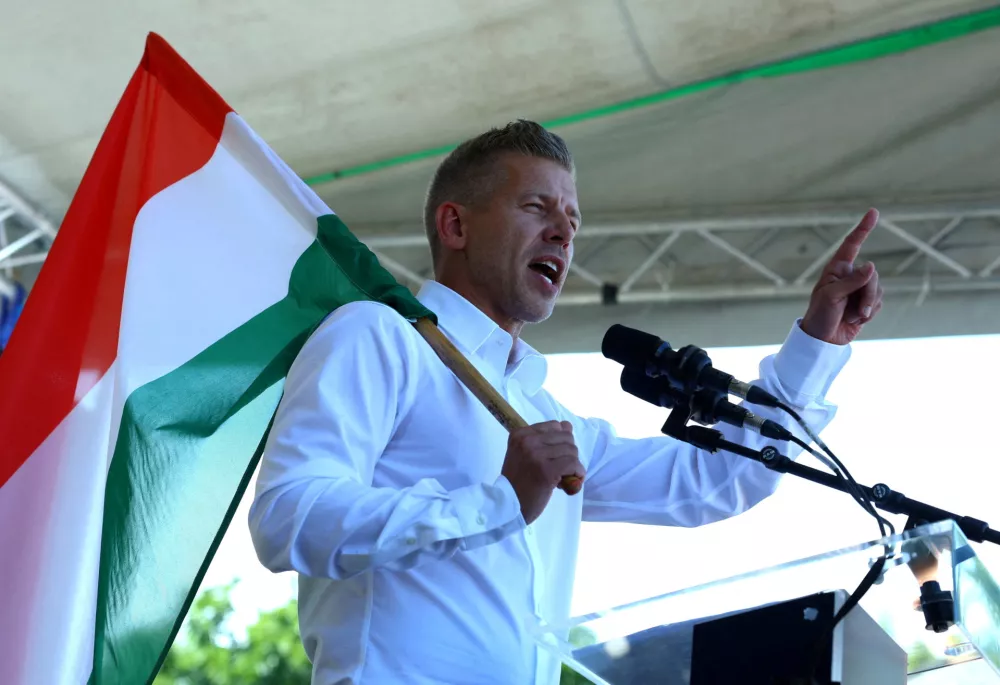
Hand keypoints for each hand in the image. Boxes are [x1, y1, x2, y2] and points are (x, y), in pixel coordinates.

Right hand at [501, 421, 584, 523]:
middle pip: (566, 437)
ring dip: (574, 466)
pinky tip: (570, 482)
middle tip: (561, 470)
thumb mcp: (526, 454)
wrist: (508, 505)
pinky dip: (577, 473)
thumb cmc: (518, 480)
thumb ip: (545, 439)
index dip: (560, 442)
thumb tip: (567, 425)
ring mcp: (536, 455)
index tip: (555, 458)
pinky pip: (573, 464)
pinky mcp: (546, 471)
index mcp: (520, 434)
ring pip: (571, 451)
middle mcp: (527, 441)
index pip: (554, 426)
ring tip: (563, 478)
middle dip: (569, 454)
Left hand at [800, 209, 883, 344]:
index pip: (852, 244)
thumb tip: (872, 265)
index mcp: (836, 269)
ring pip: (878, 289)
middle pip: (872, 275)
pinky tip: (857, 319)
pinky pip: (879, 302)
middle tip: (856, 310)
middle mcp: (850, 275)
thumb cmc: (821, 315)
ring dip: (867, 306)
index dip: (863, 228)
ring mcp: (859, 288)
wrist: (824, 339)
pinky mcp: (867, 302)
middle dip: (868, 294)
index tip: (873, 212)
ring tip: (852, 316)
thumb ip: (852, 281)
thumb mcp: (832, 297)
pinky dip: (870, 313)